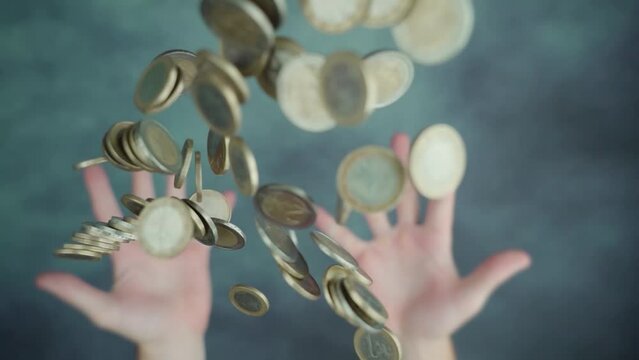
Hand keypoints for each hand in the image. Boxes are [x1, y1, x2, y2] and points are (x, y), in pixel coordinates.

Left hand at [36, 167, 235, 359]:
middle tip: (142, 146)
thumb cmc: (137, 325)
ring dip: (182, 185)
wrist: (173, 335)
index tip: (91, 165)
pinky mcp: (198, 254)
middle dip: (143, 174)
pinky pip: (209, 228)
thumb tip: (41, 279)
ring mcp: (176, 245)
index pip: (109, 212)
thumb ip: (78, 292)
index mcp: (125, 249)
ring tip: (185, 159)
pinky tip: (227, 194)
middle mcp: (150, 241)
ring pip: (179, 207)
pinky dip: (219, 211)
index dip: (99, 189)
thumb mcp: (105, 310)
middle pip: (145, 200)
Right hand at [315, 133, 530, 358]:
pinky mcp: (364, 260)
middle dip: (402, 167)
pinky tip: (317, 211)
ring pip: (374, 210)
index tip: (437, 146)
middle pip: (405, 194)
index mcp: (436, 238)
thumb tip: (524, 257)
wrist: (412, 335)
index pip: (439, 200)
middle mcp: (408, 235)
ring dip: (366, 187)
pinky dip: (331, 226)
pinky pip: (345, 240)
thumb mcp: (469, 297)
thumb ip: (490, 274)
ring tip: (357, 163)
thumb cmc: (443, 316)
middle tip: (399, 138)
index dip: (438, 175)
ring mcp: (385, 245)